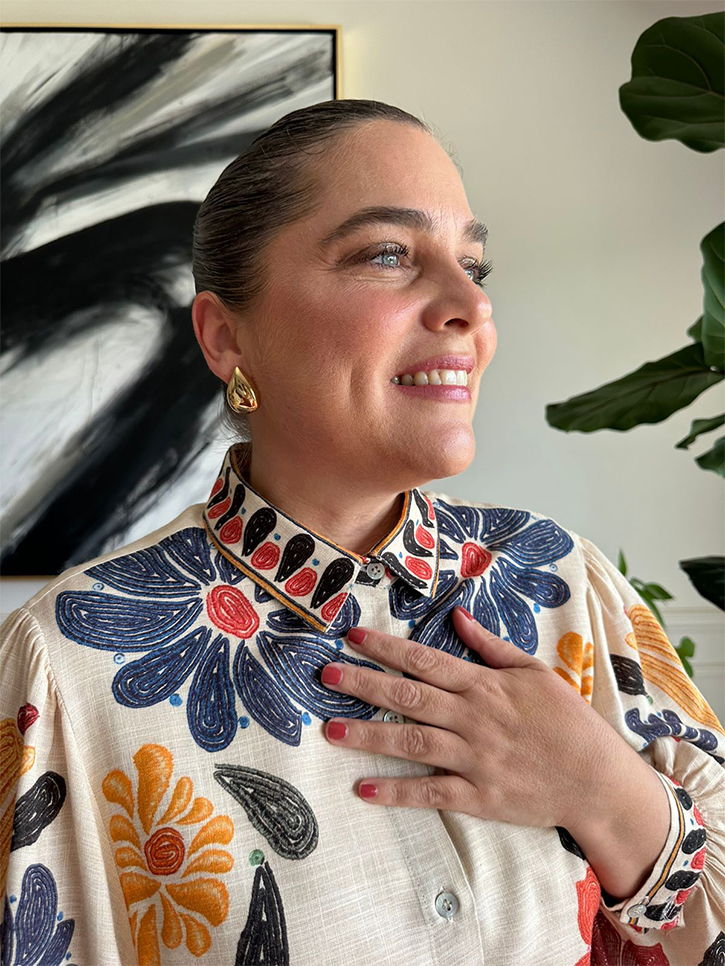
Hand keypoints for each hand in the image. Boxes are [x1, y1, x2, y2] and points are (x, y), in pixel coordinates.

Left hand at [321, 606, 631, 830]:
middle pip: (409, 696)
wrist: (598, 779)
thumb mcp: (535, 672)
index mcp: (485, 685)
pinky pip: (431, 793)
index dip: (387, 648)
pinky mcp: (479, 797)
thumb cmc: (568, 721)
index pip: (426, 660)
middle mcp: (474, 718)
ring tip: (331, 731)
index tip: (353, 637)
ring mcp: (474, 758)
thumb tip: (457, 617)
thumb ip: (492, 646)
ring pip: (412, 742)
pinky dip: (396, 792)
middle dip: (364, 685)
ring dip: (369, 737)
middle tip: (326, 676)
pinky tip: (363, 790)